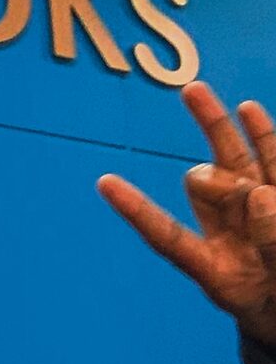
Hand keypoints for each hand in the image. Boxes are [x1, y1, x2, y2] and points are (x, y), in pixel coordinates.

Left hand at [98, 81, 275, 345]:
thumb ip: (272, 248)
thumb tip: (261, 193)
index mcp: (215, 271)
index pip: (166, 236)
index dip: (137, 210)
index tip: (104, 182)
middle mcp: (230, 236)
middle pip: (203, 187)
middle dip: (218, 179)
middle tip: (253, 194)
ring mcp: (258, 215)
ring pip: (232, 162)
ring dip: (215, 127)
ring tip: (192, 91)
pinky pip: (271, 161)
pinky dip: (262, 135)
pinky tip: (247, 108)